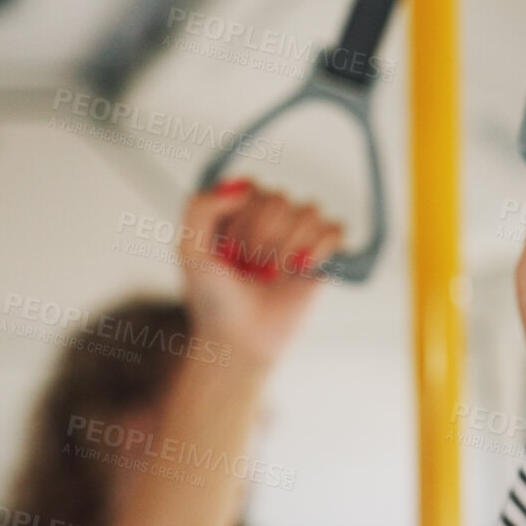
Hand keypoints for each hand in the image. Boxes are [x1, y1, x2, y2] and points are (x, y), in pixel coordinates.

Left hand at [180, 181, 343, 364]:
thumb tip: (246, 185)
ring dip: (289, 248)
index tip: (228, 253)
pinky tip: (302, 269)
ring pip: (310, 211)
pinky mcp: (323, 255)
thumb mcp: (189, 250)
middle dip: (263, 240)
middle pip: (282, 199)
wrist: (241, 341)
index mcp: (237, 210)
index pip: (252, 188)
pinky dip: (320, 248)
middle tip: (250, 271)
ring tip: (272, 276)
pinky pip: (336, 229)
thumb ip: (201, 207)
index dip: (242, 221)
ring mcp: (298, 235)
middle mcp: (269, 217)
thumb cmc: (213, 300)